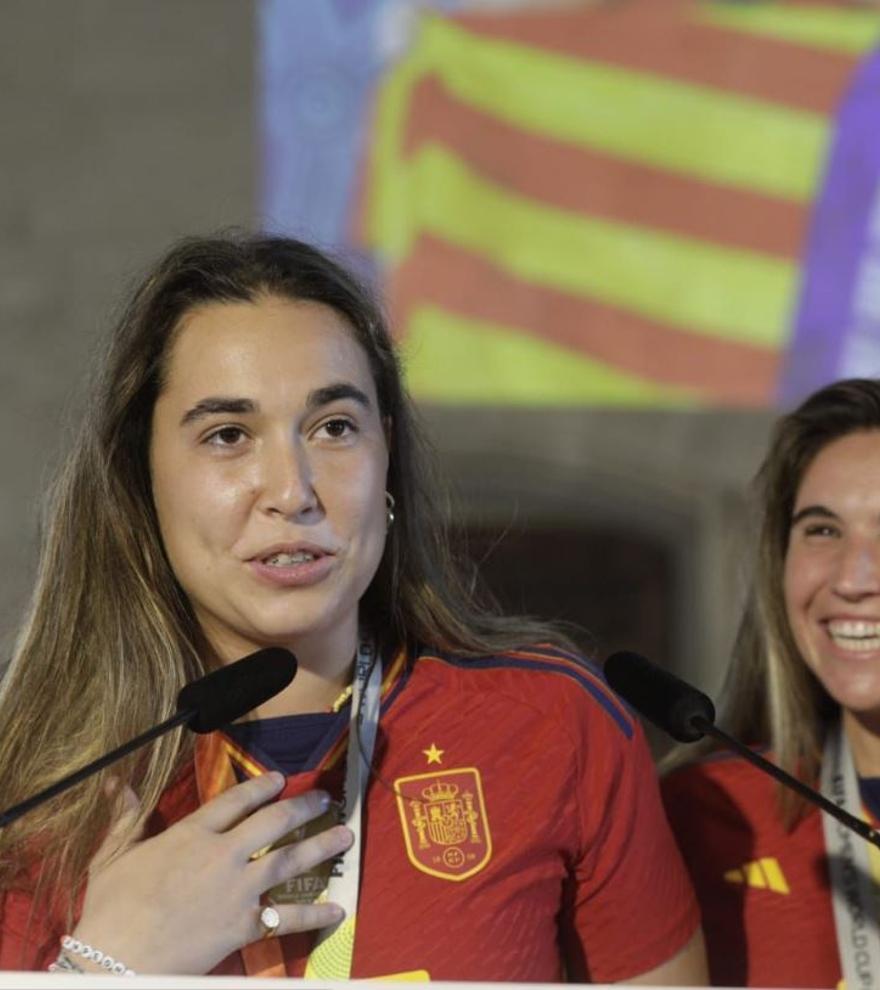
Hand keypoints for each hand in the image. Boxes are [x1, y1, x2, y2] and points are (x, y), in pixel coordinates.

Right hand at [71, 772, 352, 974]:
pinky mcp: (243, 926)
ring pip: (288, 861)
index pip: (235, 800)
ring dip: (320, 846)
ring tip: (345, 836)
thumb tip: (115, 783)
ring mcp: (237, 890)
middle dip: (302, 807)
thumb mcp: (113, 855)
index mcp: (192, 833)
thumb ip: (125, 817)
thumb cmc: (110, 907)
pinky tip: (337, 909)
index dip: (261, 786)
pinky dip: (314, 914)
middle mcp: (223, 854)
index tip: (281, 779)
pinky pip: (286, 918)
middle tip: (325, 798)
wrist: (114, 959)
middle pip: (272, 822)